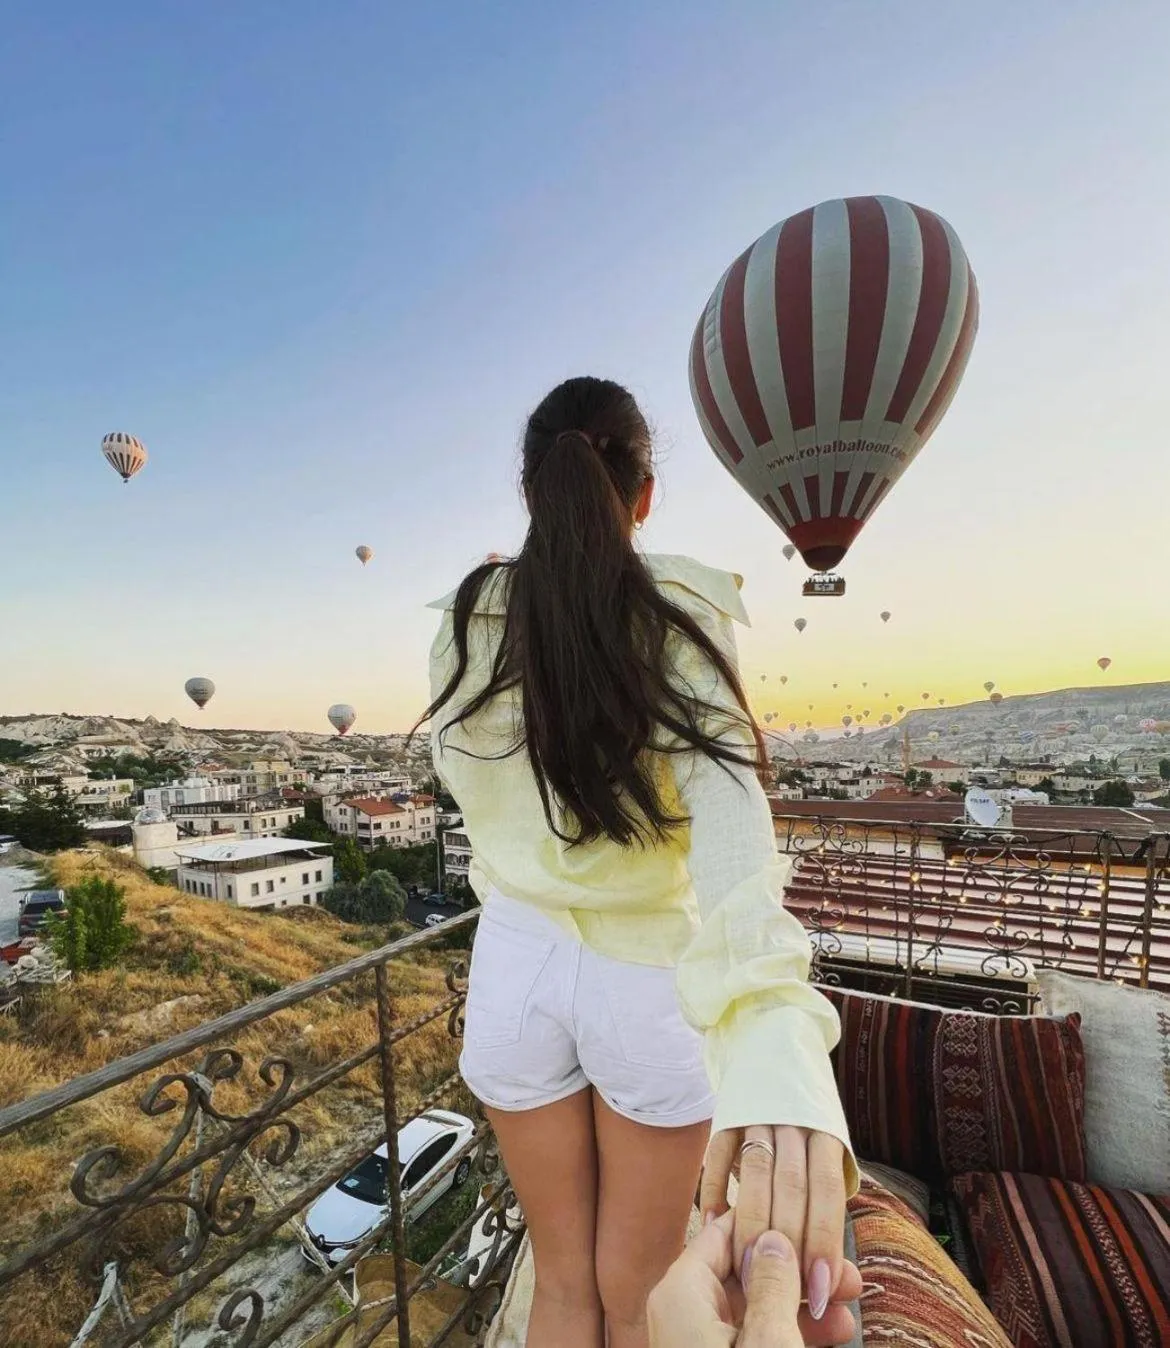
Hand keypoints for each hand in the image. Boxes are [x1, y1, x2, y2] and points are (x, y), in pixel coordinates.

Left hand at [647, 1208, 860, 1346]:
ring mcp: (699, 1339)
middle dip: (799, 1270)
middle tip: (846, 1273)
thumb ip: (772, 1286)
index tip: (812, 1220)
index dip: (774, 1225)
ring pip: (756, 1307)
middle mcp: (683, 1312)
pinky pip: (754, 1334)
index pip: (726, 1231)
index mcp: (681, 1293)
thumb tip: (775, 1239)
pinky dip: (790, 1330)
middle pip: (745, 1271)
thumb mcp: (768, 1342)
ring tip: (850, 1300)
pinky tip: (834, 1329)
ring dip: (803, 1303)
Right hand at [700, 1126, 847, 1324]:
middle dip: (786, 1242)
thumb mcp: (823, 1171)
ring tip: (746, 1269)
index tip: (819, 1287)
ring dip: (750, 1225)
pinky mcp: (726, 1118)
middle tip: (778, 1290)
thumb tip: (837, 1284)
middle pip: (791, 1185)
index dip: (824, 1239)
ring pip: (755, 1173)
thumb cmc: (805, 1144)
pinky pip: (718, 1155)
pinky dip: (715, 1192)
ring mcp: (759, 1116)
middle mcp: (796, 1122)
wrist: (775, 1078)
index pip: (828, 1190)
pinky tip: (714, 1225)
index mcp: (828, 1135)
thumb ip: (826, 1221)